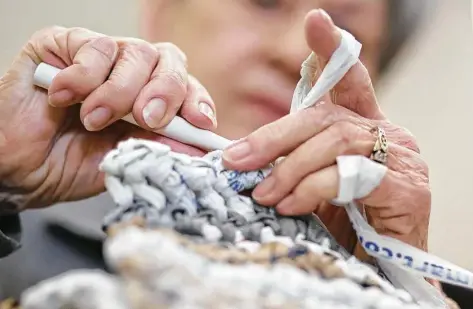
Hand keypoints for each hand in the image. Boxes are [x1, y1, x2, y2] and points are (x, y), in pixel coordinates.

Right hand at [0, 26, 216, 209]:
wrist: (18, 170)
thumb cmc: (69, 164)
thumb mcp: (124, 160)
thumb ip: (158, 147)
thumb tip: (197, 145)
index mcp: (148, 97)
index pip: (185, 86)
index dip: (196, 100)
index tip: (201, 123)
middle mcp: (129, 72)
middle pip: (168, 60)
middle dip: (165, 92)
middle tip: (148, 119)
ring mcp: (98, 56)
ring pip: (134, 52)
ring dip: (119, 92)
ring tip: (93, 120)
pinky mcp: (63, 44)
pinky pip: (92, 46)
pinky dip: (84, 77)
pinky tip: (63, 99)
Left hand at [222, 10, 429, 252]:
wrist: (381, 268)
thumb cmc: (346, 225)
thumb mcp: (313, 185)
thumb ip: (293, 161)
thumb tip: (242, 154)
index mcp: (364, 126)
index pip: (349, 80)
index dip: (331, 51)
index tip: (314, 21)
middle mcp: (387, 133)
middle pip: (325, 117)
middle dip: (274, 137)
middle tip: (237, 160)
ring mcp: (401, 158)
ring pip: (334, 142)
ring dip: (289, 169)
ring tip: (263, 193)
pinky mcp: (407, 187)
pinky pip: (350, 176)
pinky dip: (313, 188)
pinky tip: (291, 205)